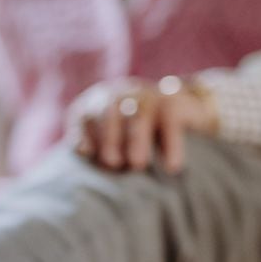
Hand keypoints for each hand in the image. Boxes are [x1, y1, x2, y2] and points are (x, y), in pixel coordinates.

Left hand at [70, 76, 217, 173]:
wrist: (178, 109)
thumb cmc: (132, 134)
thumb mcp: (110, 138)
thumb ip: (94, 146)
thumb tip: (82, 153)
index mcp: (99, 101)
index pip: (83, 114)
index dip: (82, 131)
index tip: (84, 153)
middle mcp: (121, 94)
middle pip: (110, 110)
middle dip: (109, 137)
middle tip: (112, 163)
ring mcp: (148, 95)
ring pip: (141, 114)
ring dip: (138, 139)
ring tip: (137, 164)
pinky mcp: (174, 102)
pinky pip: (172, 123)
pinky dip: (172, 146)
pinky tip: (171, 167)